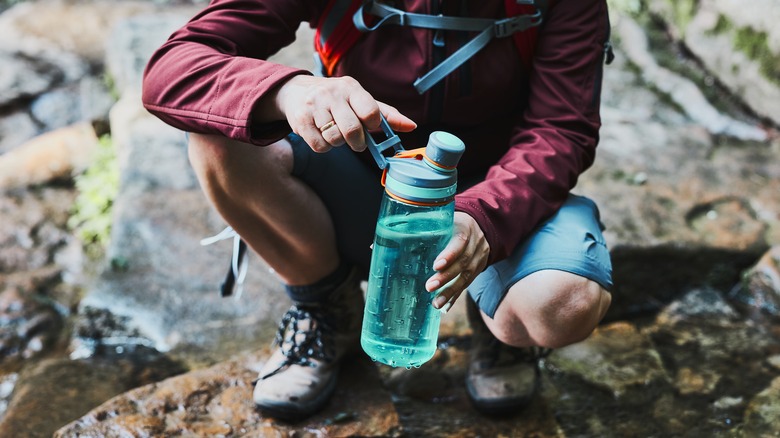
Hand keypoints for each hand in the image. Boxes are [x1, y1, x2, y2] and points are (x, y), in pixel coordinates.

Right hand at [264, 75, 416, 152]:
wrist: (297, 91)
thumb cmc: (336, 99)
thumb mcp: (360, 100)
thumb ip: (385, 114)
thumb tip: (411, 126)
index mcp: (351, 87)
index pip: (370, 112)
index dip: (373, 126)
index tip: (369, 127)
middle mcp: (332, 94)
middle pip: (353, 130)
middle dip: (358, 142)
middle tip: (356, 142)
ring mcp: (314, 106)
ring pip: (335, 139)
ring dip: (339, 143)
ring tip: (336, 133)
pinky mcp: (301, 120)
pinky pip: (319, 146)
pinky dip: (324, 147)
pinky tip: (322, 135)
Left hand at [425, 212, 490, 309]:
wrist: (480, 226)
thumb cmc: (452, 223)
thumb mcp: (443, 219)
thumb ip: (423, 227)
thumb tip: (385, 242)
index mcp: (465, 228)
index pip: (459, 242)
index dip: (449, 255)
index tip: (435, 266)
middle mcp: (475, 244)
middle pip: (463, 263)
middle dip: (446, 277)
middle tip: (429, 287)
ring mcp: (479, 259)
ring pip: (466, 277)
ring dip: (450, 292)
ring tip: (436, 303)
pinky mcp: (478, 270)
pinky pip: (467, 285)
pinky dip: (455, 296)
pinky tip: (445, 307)